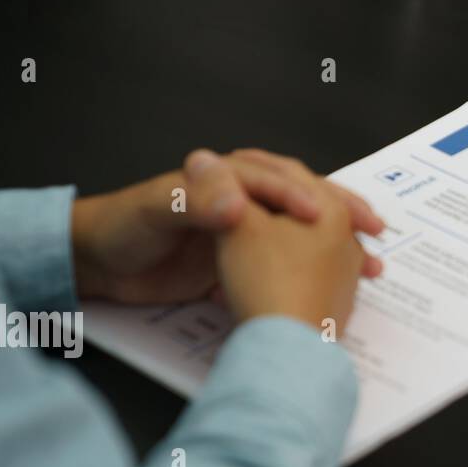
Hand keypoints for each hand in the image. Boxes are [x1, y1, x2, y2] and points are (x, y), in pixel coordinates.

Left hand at [72, 149, 384, 305]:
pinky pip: (288, 265)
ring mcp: (247, 233)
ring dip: (339, 246)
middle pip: (306, 201)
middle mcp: (245, 201)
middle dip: (342, 213)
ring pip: (305, 234)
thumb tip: (238, 202)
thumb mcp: (157, 209)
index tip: (324, 215)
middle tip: (372, 229)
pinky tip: (340, 288)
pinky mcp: (242, 264)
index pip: (277, 181)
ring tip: (372, 261)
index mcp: (227, 179)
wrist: (95, 266)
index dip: (301, 196)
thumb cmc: (122, 226)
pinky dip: (316, 275)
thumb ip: (196, 201)